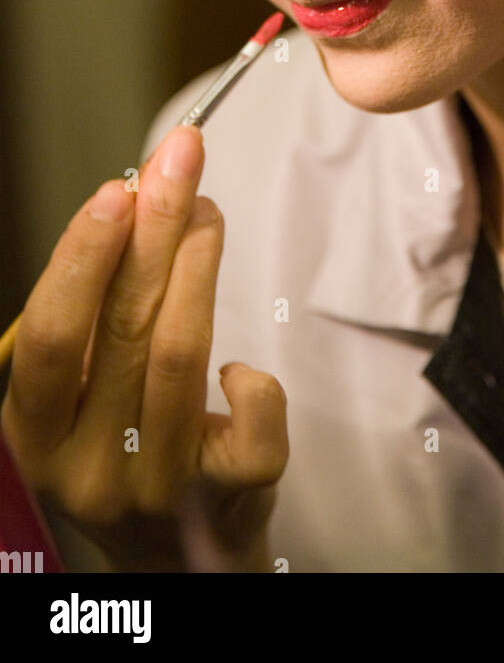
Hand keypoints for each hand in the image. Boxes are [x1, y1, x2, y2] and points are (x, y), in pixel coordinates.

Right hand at [0, 126, 288, 571]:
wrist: (178, 555)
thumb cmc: (125, 444)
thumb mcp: (84, 391)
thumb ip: (101, 307)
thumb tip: (141, 193)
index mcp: (36, 432)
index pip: (49, 337)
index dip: (80, 257)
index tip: (115, 189)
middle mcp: (87, 464)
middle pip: (123, 327)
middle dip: (154, 228)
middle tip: (180, 161)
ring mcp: (158, 485)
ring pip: (182, 354)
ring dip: (199, 267)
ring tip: (208, 213)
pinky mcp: (227, 496)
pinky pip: (251, 415)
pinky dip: (252, 376)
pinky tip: (240, 365)